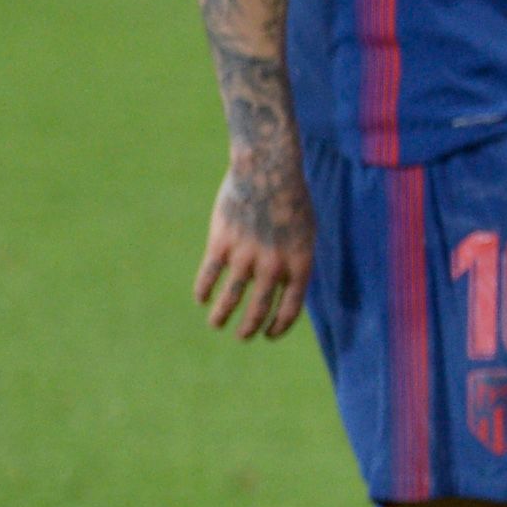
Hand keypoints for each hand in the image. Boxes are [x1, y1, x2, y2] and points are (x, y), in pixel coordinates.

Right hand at [195, 151, 313, 338]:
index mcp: (299, 264)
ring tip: (217, 325)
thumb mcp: (305, 233)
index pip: (291, 308)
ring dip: (222, 316)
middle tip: (243, 336)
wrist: (268, 170)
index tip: (269, 335)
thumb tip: (284, 288)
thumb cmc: (291, 200)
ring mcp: (246, 255)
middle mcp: (273, 265)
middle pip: (259, 310)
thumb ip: (295, 261)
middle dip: (250, 328)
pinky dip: (204, 290)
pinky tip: (201, 299)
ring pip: (231, 298)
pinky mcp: (221, 243)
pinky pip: (210, 275)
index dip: (279, 326)